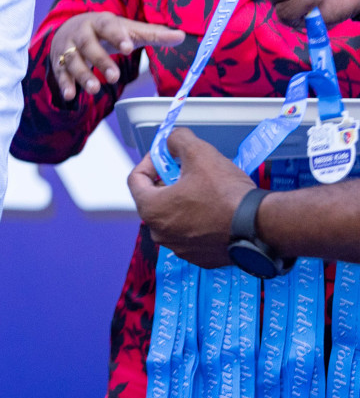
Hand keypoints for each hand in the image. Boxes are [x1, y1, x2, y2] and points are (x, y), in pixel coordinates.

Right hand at [49, 13, 184, 100]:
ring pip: (73, 61)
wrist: (70, 28)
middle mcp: (81, 33)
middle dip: (101, 60)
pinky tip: (70, 95)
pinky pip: (60, 73)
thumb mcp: (128, 30)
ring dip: (83, 75)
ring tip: (95, 89)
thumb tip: (181, 36)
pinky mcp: (59, 62)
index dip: (117, 36)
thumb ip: (153, 34)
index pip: (108, 26)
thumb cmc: (106, 31)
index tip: (129, 48)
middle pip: (88, 45)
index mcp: (100, 22)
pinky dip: (64, 84)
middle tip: (114, 76)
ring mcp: (68, 48)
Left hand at [126, 127, 252, 268]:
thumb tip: (172, 140)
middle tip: (188, 170)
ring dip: (184, 201)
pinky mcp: (200, 257)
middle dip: (169, 181)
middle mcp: (160, 233)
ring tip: (206, 189)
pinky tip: (216, 209)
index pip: (136, 179)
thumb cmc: (227, 194)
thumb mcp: (199, 153)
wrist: (261, 226)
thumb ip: (178, 140)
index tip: (166, 156)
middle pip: (155, 198)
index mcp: (152, 210)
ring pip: (174, 217)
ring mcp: (180, 248)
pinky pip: (192, 233)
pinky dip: (199, 220)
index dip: (150, 161)